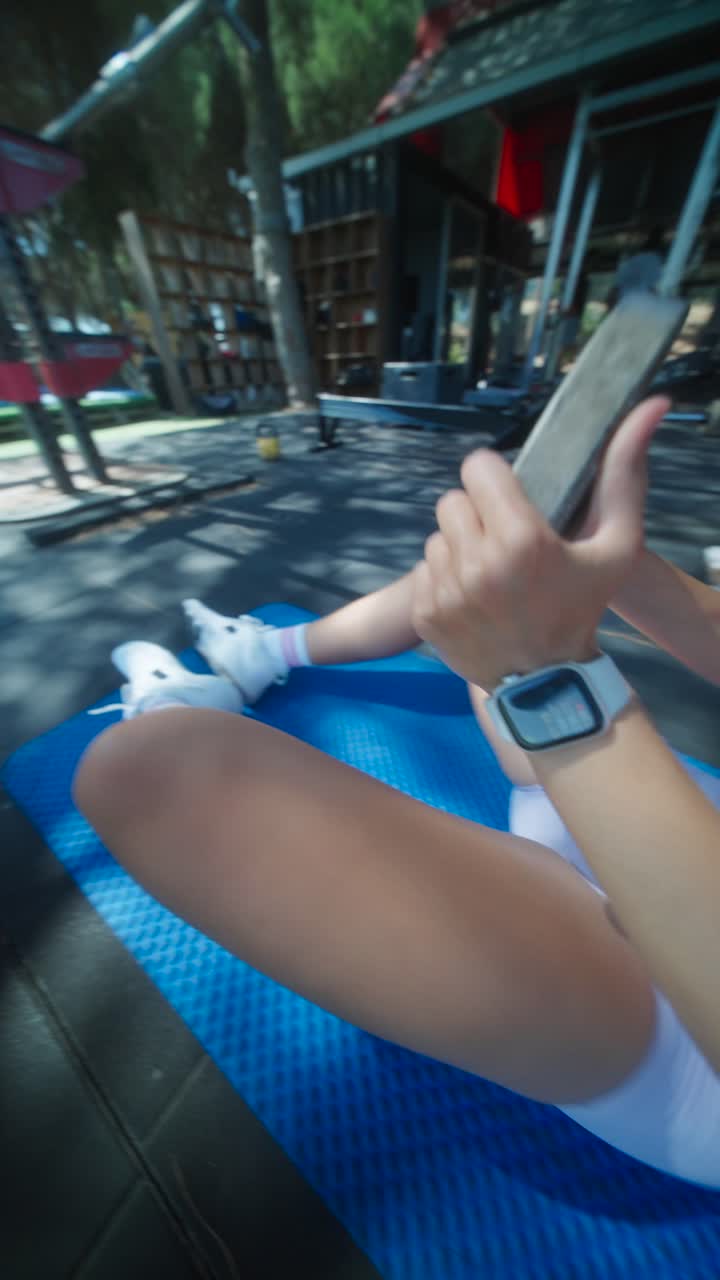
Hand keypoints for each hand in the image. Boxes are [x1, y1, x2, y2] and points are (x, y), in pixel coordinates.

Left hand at [411, 397, 668, 689]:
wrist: (547, 681)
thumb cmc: (583, 606)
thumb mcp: (617, 545)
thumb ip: (624, 475)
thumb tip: (651, 405)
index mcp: (522, 539)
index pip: (477, 467)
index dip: (494, 480)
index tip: (510, 500)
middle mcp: (477, 563)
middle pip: (452, 500)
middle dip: (476, 514)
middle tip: (503, 542)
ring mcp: (446, 590)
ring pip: (436, 536)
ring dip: (459, 546)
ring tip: (490, 573)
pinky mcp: (425, 613)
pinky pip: (424, 571)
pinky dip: (444, 579)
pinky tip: (473, 599)